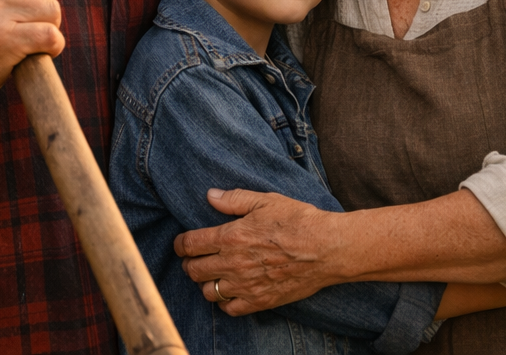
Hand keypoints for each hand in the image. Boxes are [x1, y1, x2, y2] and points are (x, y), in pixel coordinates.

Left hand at [174, 189, 340, 315]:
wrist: (325, 248)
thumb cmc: (297, 220)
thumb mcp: (266, 200)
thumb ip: (234, 199)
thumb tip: (210, 196)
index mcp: (231, 236)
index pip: (191, 244)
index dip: (180, 244)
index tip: (182, 243)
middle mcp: (233, 263)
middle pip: (194, 270)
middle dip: (190, 263)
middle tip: (195, 258)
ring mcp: (245, 286)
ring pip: (208, 292)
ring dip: (206, 283)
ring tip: (214, 274)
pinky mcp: (259, 301)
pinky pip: (230, 309)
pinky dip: (225, 301)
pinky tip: (232, 290)